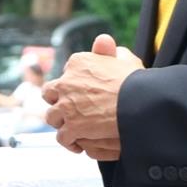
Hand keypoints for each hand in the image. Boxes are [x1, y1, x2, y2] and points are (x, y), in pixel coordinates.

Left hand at [44, 33, 140, 160]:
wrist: (137, 103)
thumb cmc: (134, 82)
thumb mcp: (124, 57)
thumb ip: (110, 50)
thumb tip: (103, 41)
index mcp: (78, 63)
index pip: (66, 72)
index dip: (73, 84)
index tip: (81, 91)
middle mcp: (66, 83)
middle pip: (50, 93)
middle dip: (58, 101)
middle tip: (70, 109)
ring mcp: (66, 106)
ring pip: (52, 116)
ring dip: (61, 122)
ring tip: (73, 129)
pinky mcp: (71, 127)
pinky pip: (62, 137)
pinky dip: (69, 142)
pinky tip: (78, 144)